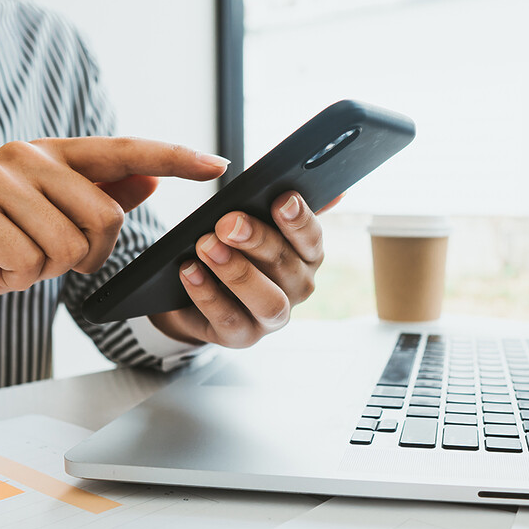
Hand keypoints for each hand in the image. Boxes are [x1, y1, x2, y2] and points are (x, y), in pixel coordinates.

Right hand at [0, 137, 228, 353]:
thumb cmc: (2, 244)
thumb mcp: (59, 221)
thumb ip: (103, 196)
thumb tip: (151, 178)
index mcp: (53, 154)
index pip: (126, 151)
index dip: (175, 158)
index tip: (218, 164)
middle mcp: (25, 157)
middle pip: (105, 217)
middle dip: (87, 254)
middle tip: (47, 255)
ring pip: (69, 246)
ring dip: (48, 269)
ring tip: (16, 257)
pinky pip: (31, 263)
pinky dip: (18, 279)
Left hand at [149, 190, 329, 347]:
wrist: (194, 293)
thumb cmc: (234, 249)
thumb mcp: (256, 220)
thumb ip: (286, 204)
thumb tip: (338, 191)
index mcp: (306, 256)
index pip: (312, 238)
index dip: (299, 219)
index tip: (281, 199)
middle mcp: (297, 288)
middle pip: (286, 266)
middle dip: (258, 241)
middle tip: (228, 222)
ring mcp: (271, 317)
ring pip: (267, 300)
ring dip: (237, 272)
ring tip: (206, 246)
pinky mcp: (242, 336)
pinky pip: (229, 319)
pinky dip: (208, 294)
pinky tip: (189, 270)